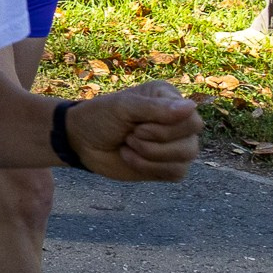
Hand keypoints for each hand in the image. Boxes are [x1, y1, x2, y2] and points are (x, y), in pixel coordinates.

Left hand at [67, 81, 201, 181]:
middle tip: (130, 135)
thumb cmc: (100, 117)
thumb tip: (192, 106)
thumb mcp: (123, 107)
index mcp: (169, 99)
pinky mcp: (169, 165)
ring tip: (128, 144)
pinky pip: (177, 173)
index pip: (192, 120)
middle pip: (191, 143)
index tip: (137, 126)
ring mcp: (176, 144)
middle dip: (154, 143)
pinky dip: (149, 168)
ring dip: (149, 155)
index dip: (166, 129)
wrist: (81, 141)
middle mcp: (178, 121)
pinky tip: (130, 158)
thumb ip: (155, 108)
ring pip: (185, 159)